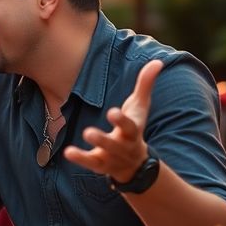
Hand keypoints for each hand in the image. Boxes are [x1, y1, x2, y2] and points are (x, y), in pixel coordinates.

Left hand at [64, 60, 162, 181]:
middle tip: (88, 132)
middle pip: (114, 145)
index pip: (129, 127)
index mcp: (133, 132)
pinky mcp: (100, 164)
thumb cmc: (134, 128)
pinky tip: (68, 152)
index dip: (121, 120)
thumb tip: (158, 61)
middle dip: (103, 140)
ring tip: (83, 135)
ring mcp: (112, 157)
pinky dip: (80, 158)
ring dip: (94, 146)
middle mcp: (124, 146)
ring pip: (104, 154)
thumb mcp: (140, 107)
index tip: (112, 112)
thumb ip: (145, 85)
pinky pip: (90, 163)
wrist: (135, 164)